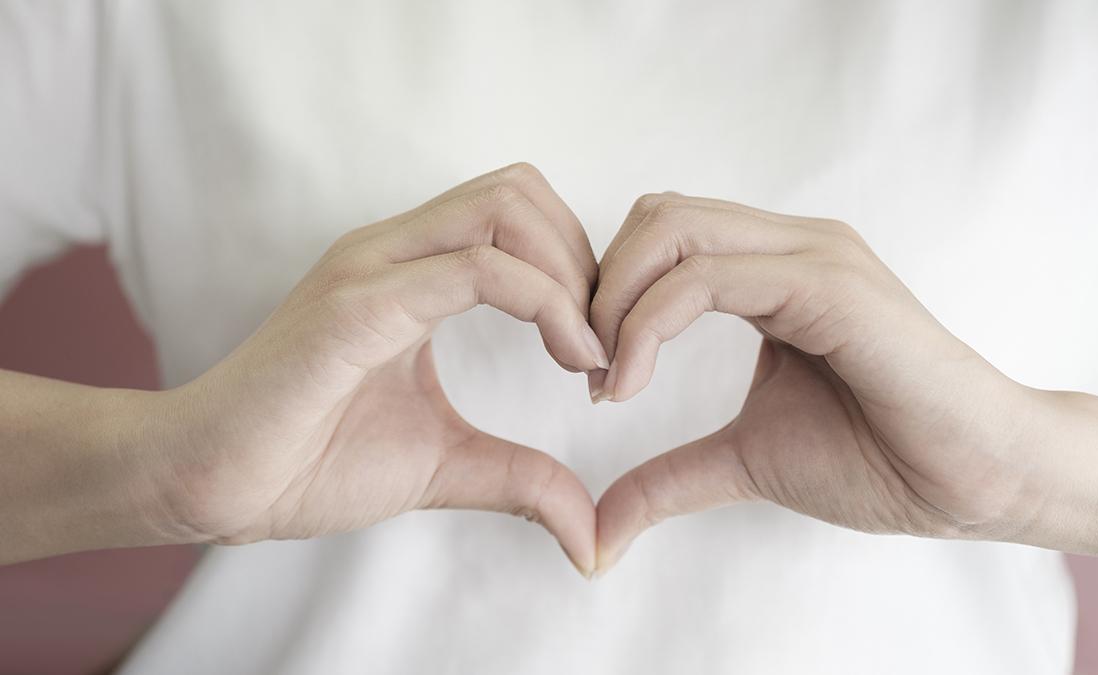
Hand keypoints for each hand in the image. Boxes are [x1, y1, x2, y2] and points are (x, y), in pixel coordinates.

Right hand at [154, 164, 606, 573]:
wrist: (209, 485)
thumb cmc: (308, 463)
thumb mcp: (445, 465)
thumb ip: (520, 479)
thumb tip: (591, 532)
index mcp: (408, 271)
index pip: (516, 213)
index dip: (579, 269)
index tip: (599, 353)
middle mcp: (391, 251)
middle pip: (519, 188)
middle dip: (585, 258)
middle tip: (601, 343)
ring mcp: (372, 269)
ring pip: (504, 208)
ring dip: (571, 273)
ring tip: (587, 352)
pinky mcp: (357, 307)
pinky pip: (473, 269)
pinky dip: (543, 302)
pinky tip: (567, 359)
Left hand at [589, 193, 1039, 572]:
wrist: (979, 481)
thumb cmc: (882, 459)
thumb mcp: (746, 459)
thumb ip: (669, 476)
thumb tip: (598, 527)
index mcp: (776, 269)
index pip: (662, 236)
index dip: (608, 293)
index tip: (592, 375)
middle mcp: (793, 246)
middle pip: (657, 215)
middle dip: (599, 286)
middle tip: (588, 366)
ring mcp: (815, 257)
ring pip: (674, 229)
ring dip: (616, 300)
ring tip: (610, 376)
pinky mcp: (831, 286)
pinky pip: (710, 277)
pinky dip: (651, 321)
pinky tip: (635, 379)